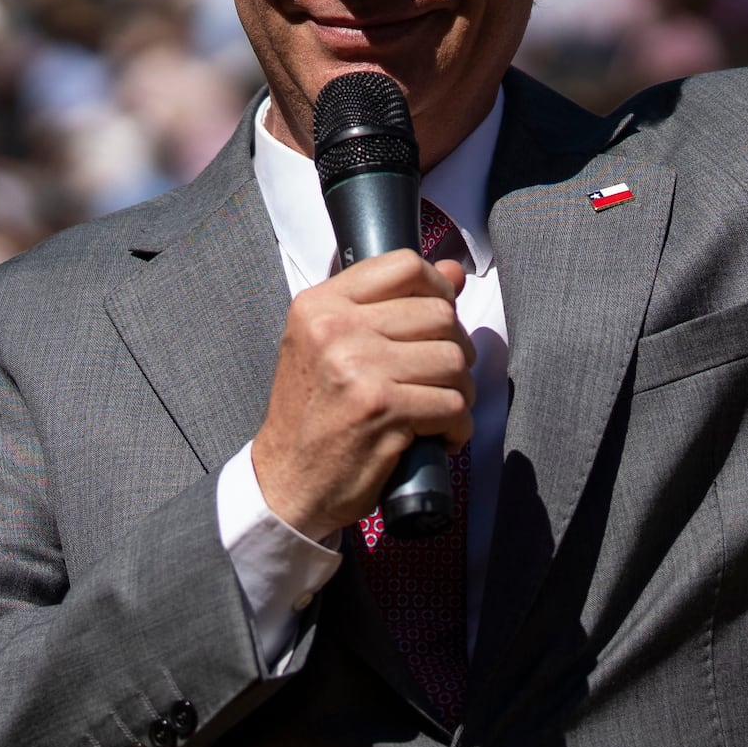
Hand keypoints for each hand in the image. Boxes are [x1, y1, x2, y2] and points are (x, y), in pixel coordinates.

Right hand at [250, 249, 473, 535]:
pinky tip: (436, 436)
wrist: (288, 480)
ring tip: (437, 408)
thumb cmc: (314, 414)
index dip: (438, 289)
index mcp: (320, 305)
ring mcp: (359, 368)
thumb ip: (389, 305)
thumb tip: (454, 271)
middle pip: (439, 315)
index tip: (440, 316)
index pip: (404, 266)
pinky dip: (457, 427)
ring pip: (454, 360)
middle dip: (454, 349)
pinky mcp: (382, 409)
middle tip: (439, 377)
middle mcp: (335, 329)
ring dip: (459, 390)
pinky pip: (453, 405)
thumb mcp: (333, 345)